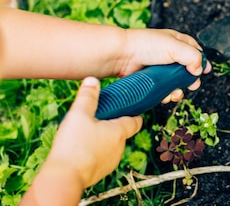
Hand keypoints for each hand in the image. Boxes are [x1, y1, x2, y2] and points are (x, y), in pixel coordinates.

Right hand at [23, 77, 141, 203]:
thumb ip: (87, 97)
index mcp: (120, 132)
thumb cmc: (74, 145)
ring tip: (85, 134)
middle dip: (112, 126)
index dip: (134, 114)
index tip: (130, 109)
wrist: (64, 178)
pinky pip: (100, 158)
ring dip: (102, 140)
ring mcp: (111, 162)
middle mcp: (119, 147)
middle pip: (121, 133)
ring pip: (110, 146)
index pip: (135, 121)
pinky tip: (80, 149)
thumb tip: (92, 81)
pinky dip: (94, 153)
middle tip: (97, 119)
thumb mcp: (79, 115)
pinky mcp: (100, 172)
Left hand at [118, 29, 210, 102]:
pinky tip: (166, 95)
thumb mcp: (176, 46)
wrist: (121, 55)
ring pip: (176, 81)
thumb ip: (193, 57)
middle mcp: (169, 54)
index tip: (206, 70)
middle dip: (191, 79)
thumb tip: (200, 70)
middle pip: (187, 69)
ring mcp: (160, 67)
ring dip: (179, 89)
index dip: (202, 60)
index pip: (195, 50)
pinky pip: (164, 88)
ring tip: (176, 93)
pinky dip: (167, 94)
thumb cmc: (145, 45)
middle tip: (192, 85)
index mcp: (177, 41)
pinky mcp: (152, 78)